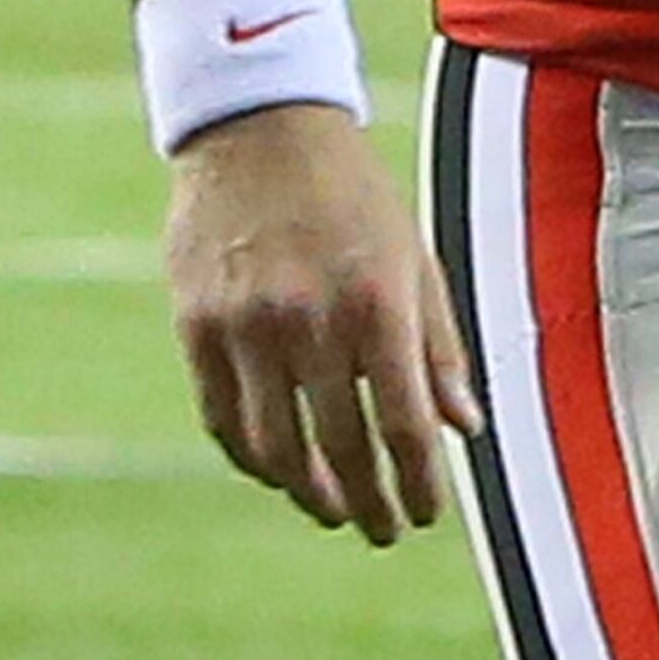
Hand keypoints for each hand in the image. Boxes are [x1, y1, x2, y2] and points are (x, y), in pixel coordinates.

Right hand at [164, 102, 479, 546]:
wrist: (261, 129)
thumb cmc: (354, 195)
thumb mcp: (414, 257)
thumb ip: (438, 345)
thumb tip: (462, 428)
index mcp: (377, 301)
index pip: (402, 422)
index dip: (416, 482)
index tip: (427, 516)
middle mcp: (310, 321)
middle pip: (339, 446)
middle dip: (367, 502)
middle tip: (384, 530)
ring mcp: (245, 328)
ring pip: (273, 448)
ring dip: (307, 491)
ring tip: (334, 508)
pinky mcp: (196, 327)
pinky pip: (224, 419)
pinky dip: (253, 457)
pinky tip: (279, 469)